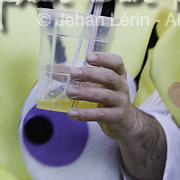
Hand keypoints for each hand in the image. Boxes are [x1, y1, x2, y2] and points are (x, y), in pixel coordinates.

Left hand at [66, 53, 166, 179]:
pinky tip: (72, 113)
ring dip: (85, 93)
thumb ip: (80, 78)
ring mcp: (121, 102)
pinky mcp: (116, 117)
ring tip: (69, 92)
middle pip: (109, 77)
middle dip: (90, 74)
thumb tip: (54, 70)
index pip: (116, 62)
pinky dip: (85, 114)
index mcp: (118, 75)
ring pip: (104, 95)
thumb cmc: (108, 98)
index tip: (88, 57)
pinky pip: (100, 114)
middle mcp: (122, 86)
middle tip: (73, 73)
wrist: (126, 122)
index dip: (103, 58)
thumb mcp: (99, 85)